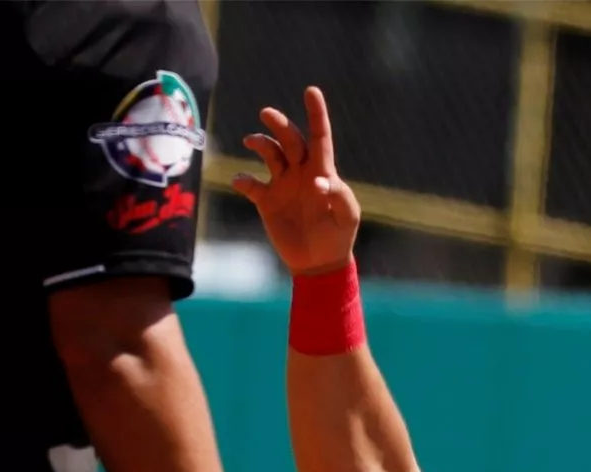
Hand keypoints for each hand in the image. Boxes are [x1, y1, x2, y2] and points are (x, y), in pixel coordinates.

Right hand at [230, 87, 360, 278]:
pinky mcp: (266, 200)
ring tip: (252, 142)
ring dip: (261, 143)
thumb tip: (318, 181)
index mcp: (322, 171)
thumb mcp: (347, 217)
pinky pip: (250, 184)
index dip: (316, 114)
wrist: (319, 262)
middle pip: (289, 138)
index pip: (320, 137)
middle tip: (266, 113)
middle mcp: (300, 171)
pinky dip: (243, 180)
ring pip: (269, 153)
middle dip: (279, 123)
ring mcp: (282, 184)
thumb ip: (339, 197)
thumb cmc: (339, 236)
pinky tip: (243, 182)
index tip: (311, 91)